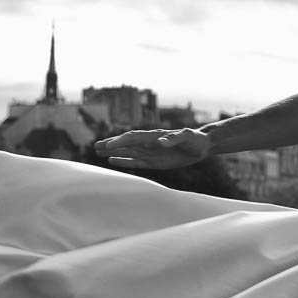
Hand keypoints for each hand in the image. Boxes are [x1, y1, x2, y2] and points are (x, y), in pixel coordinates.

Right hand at [94, 128, 211, 169]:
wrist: (202, 146)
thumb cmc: (195, 139)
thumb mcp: (187, 137)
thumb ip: (175, 138)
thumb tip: (162, 141)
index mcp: (155, 136)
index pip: (133, 138)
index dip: (120, 141)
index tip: (108, 145)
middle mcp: (149, 143)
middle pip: (126, 144)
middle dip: (111, 145)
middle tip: (95, 146)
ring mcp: (150, 152)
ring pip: (128, 152)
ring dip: (113, 152)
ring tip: (98, 152)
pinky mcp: (154, 162)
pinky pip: (135, 161)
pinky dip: (124, 161)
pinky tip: (112, 161)